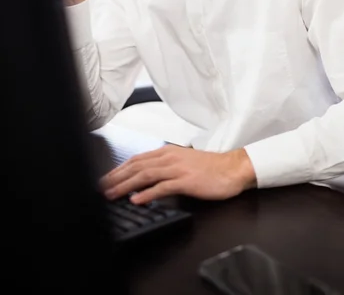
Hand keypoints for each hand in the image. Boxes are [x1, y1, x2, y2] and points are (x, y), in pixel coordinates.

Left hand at [100, 145, 256, 204]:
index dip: (119, 169)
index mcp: (168, 152)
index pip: (137, 159)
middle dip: (116, 177)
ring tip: (112, 194)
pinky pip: (162, 187)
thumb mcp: (184, 161)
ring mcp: (177, 169)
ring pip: (145, 175)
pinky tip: (137, 199)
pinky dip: (147, 193)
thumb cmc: (211, 168)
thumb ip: (166, 166)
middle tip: (101, 188)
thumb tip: (148, 177)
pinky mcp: (186, 181)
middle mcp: (170, 157)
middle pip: (137, 166)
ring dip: (126, 185)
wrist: (233, 168)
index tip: (106, 178)